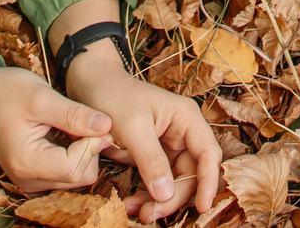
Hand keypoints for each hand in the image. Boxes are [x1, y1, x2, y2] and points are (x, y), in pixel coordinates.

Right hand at [0, 66, 111, 192]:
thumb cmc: (7, 92)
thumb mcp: (41, 96)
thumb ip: (74, 114)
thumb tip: (106, 125)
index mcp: (27, 162)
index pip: (77, 167)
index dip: (92, 143)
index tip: (92, 119)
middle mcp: (28, 180)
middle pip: (80, 176)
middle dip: (89, 148)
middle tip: (83, 120)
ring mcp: (31, 181)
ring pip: (76, 177)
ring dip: (83, 152)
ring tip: (72, 125)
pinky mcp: (34, 176)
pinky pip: (65, 174)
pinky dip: (73, 155)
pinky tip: (66, 134)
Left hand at [61, 47, 222, 222]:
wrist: (91, 85)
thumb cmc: (113, 96)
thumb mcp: (132, 127)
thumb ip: (151, 160)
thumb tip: (166, 194)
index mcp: (186, 118)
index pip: (208, 154)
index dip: (208, 182)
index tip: (201, 207)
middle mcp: (183, 132)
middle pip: (192, 174)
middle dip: (174, 197)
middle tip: (150, 215)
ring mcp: (169, 145)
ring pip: (175, 182)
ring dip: (159, 200)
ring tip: (137, 212)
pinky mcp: (154, 155)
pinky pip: (158, 181)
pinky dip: (147, 195)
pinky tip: (132, 203)